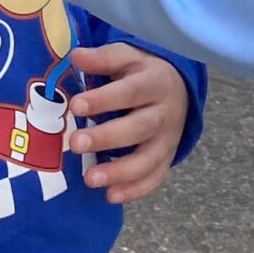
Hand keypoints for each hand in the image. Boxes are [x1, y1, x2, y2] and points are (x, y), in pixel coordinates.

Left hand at [67, 45, 192, 203]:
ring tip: (90, 179)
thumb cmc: (141, 73)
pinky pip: (154, 178)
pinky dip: (135, 190)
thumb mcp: (127, 57)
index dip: (104, 99)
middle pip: (139, 128)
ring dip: (120, 171)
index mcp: (155, 82)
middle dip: (107, 137)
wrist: (178, 89)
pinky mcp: (166, 159)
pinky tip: (110, 196)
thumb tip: (75, 55)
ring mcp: (168, 140)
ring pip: (148, 159)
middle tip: (76, 143)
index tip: (76, 105)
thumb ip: (103, 58)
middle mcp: (165, 113)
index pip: (130, 92)